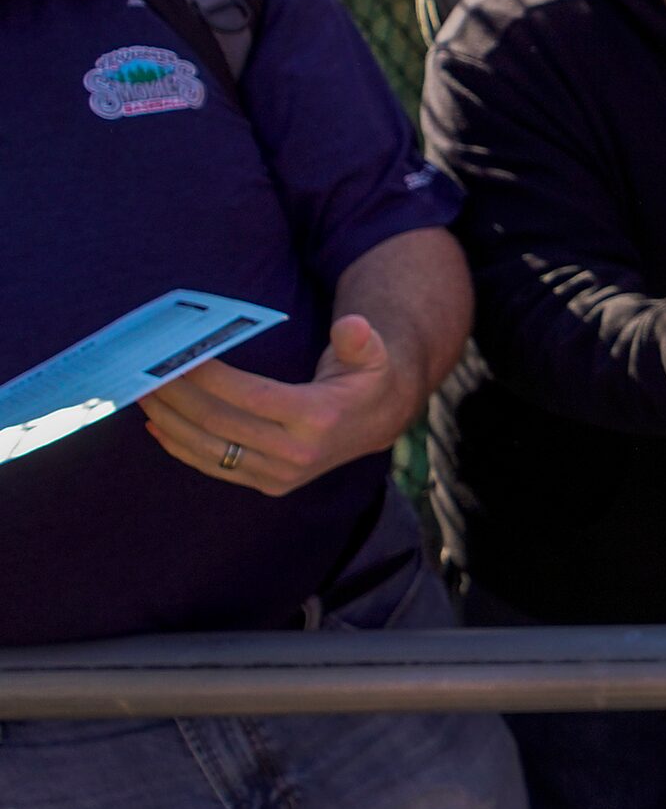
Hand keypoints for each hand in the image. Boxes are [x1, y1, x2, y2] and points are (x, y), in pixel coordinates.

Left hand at [143, 314, 412, 496]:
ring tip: (143, 396)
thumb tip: (352, 324)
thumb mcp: (373, 353)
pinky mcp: (268, 484)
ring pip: (208, 449)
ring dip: (169, 422)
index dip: (209, 377)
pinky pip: (214, 467)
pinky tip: (158, 426)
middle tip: (146, 372)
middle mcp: (296, 453)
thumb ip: (360, 338)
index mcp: (318, 418)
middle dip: (176, 396)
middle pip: (219, 423)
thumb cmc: (366, 378)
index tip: (180, 356)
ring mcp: (280, 474)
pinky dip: (180, 448)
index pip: (249, 396)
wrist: (378, 423)